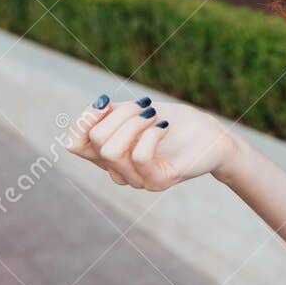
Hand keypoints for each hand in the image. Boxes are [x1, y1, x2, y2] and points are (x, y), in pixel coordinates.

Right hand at [68, 92, 242, 191]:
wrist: (210, 135)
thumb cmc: (172, 122)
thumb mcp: (135, 111)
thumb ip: (110, 113)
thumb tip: (95, 107)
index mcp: (107, 155)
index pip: (75, 144)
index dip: (85, 120)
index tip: (106, 103)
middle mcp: (118, 171)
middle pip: (96, 140)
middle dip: (120, 114)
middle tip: (146, 107)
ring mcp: (137, 180)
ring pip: (112, 151)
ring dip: (135, 123)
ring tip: (155, 116)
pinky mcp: (158, 182)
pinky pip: (139, 158)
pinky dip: (151, 134)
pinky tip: (164, 127)